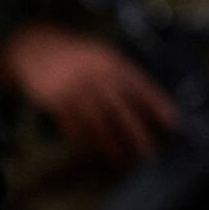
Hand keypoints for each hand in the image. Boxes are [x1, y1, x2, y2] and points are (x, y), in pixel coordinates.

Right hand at [3, 24, 176, 166]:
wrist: (35, 48)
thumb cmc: (77, 54)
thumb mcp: (103, 55)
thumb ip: (122, 73)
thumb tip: (145, 98)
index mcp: (113, 63)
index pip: (141, 86)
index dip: (157, 104)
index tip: (173, 121)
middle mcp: (97, 77)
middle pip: (122, 109)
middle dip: (138, 132)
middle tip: (151, 153)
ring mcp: (76, 91)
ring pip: (98, 123)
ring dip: (111, 144)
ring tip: (124, 161)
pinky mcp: (56, 103)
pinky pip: (72, 127)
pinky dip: (83, 142)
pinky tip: (92, 153)